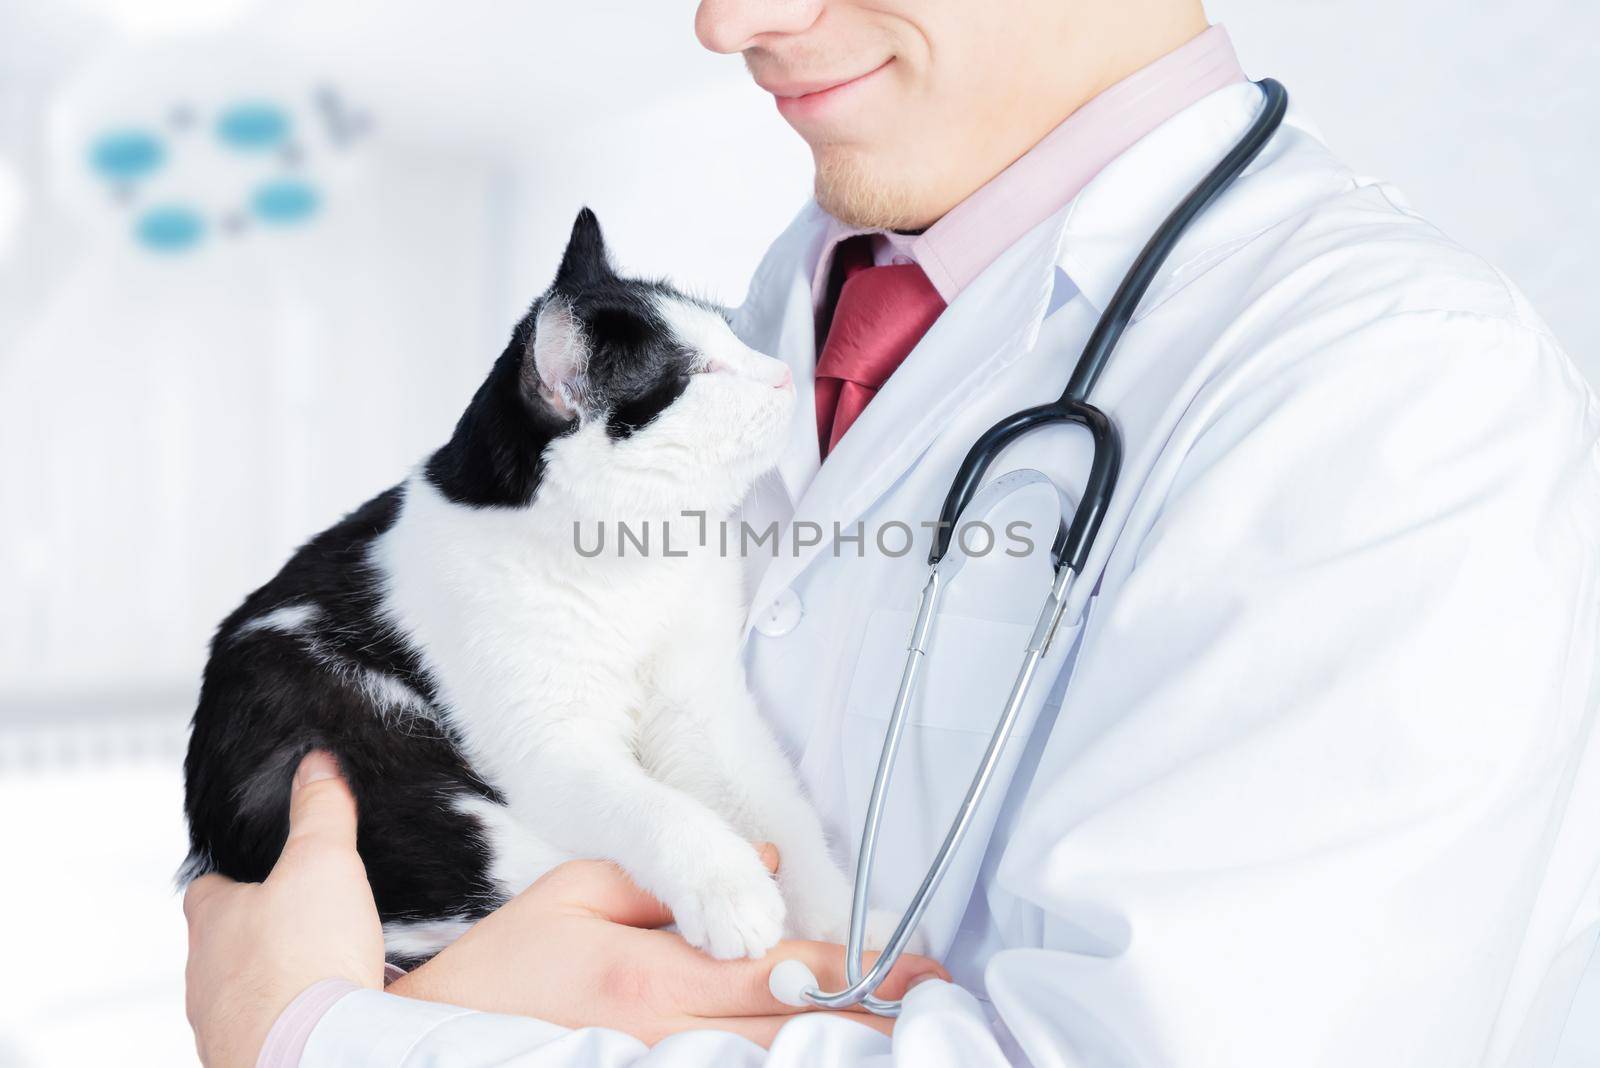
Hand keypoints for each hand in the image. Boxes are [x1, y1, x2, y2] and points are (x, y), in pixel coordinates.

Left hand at [182, 751, 384, 1067]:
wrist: (307, 1055)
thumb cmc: (302, 964)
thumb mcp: (322, 862)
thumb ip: (320, 812)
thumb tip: (318, 767)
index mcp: (213, 919)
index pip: (207, 887)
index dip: (234, 875)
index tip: (256, 870)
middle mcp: (206, 975)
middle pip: (223, 944)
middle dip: (259, 934)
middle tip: (303, 925)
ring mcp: (222, 1023)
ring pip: (241, 992)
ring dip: (273, 983)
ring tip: (319, 973)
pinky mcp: (248, 1057)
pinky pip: (264, 1030)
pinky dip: (290, 1019)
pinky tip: (323, 1013)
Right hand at [390, 846, 948, 1046]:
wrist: (426, 1044)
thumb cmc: (505, 966)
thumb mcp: (577, 889)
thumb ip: (669, 870)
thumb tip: (761, 862)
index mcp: (654, 976)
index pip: (782, 974)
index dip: (859, 973)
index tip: (921, 968)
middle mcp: (665, 1040)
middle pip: (795, 1036)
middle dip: (874, 1024)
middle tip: (941, 1012)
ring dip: (842, 1057)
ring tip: (909, 1042)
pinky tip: (821, 1064)